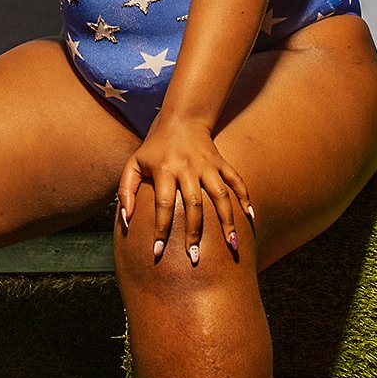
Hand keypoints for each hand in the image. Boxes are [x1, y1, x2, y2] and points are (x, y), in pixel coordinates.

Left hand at [119, 119, 254, 267]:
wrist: (181, 119)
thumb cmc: (154, 148)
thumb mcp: (133, 164)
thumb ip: (126, 191)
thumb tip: (126, 220)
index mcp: (165, 169)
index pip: (163, 204)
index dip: (160, 229)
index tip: (157, 252)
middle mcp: (188, 168)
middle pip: (194, 204)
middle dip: (195, 233)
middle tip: (194, 258)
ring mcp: (207, 165)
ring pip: (220, 195)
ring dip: (227, 220)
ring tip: (232, 245)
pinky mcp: (221, 163)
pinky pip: (237, 180)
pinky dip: (245, 197)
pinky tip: (251, 217)